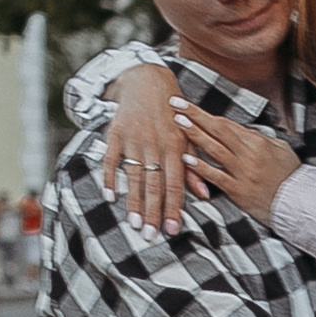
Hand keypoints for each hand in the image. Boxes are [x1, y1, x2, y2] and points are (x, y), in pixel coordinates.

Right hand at [100, 64, 190, 236]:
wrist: (147, 81)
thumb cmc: (171, 116)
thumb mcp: (186, 138)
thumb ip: (194, 168)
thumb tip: (205, 195)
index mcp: (176, 147)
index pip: (176, 183)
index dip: (173, 207)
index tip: (172, 230)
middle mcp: (155, 144)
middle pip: (154, 184)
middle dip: (152, 211)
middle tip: (150, 235)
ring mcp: (134, 139)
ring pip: (134, 176)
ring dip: (133, 202)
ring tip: (133, 224)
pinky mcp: (116, 133)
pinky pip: (111, 159)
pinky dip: (109, 177)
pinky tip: (110, 196)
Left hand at [181, 105, 299, 223]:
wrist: (300, 203)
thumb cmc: (290, 176)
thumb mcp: (280, 150)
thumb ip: (260, 139)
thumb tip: (243, 131)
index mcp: (258, 142)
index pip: (226, 124)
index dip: (205, 114)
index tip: (187, 105)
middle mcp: (249, 154)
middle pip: (217, 130)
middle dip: (194, 115)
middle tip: (175, 103)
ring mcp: (243, 173)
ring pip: (214, 149)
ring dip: (194, 135)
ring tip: (177, 122)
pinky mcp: (239, 191)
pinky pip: (216, 177)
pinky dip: (201, 167)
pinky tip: (186, 158)